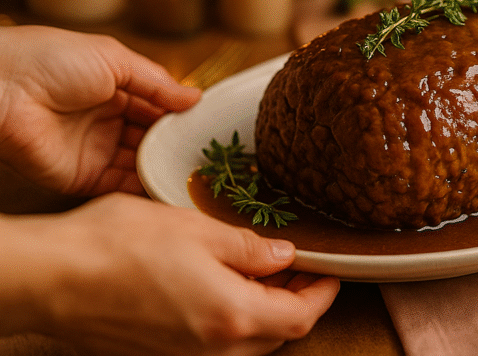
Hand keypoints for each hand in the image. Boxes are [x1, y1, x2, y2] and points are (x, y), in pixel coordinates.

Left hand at [0, 25, 200, 196]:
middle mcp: (108, 122)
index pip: (159, 108)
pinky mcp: (82, 178)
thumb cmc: (52, 59)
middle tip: (211, 156)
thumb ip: (158, 83)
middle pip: (153, 139)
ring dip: (166, 169)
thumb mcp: (116, 60)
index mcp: (117, 90)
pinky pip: (120, 187)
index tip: (212, 128)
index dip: (183, 118)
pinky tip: (172, 187)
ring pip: (141, 164)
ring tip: (200, 175)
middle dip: (179, 147)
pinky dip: (145, 189)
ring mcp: (96, 151)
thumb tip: (196, 98)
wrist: (2, 86)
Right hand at [1, 193, 339, 354]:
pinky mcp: (156, 352)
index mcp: (232, 317)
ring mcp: (181, 355)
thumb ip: (249, 247)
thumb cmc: (118, 246)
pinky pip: (211, 344)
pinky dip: (230, 318)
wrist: (50, 277)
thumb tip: (283, 254)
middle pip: (277, 334)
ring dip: (263, 311)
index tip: (331, 271)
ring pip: (245, 343)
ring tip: (262, 269)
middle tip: (299, 265)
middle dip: (296, 301)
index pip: (300, 317)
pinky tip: (220, 284)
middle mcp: (211, 349)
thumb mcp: (198, 230)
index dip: (322, 293)